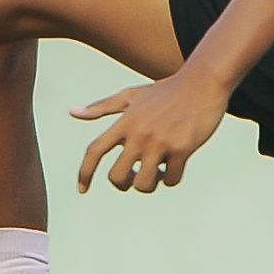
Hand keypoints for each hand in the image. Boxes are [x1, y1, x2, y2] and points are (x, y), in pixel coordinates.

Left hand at [73, 64, 230, 192]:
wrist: (202, 84)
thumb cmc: (165, 91)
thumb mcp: (130, 95)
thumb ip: (101, 107)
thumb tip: (72, 112)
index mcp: (124, 122)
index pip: (95, 150)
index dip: (84, 172)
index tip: (81, 189)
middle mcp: (139, 134)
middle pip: (117, 176)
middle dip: (123, 183)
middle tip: (133, 175)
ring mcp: (160, 142)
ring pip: (143, 184)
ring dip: (148, 184)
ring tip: (155, 170)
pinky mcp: (182, 149)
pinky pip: (171, 180)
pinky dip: (171, 178)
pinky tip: (173, 165)